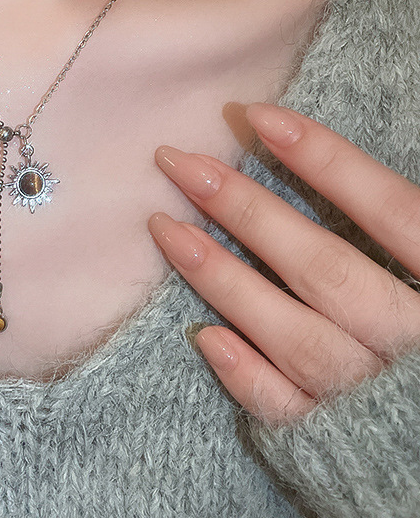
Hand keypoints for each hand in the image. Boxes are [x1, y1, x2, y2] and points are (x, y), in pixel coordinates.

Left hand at [148, 102, 419, 426]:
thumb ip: (400, 225)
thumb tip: (315, 157)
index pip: (392, 210)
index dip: (328, 161)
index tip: (258, 116)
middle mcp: (412, 342)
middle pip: (325, 268)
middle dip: (247, 210)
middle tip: (180, 164)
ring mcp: (376, 397)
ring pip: (295, 335)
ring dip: (224, 279)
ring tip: (165, 229)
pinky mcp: (343, 444)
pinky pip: (292, 412)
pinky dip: (249, 377)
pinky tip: (204, 337)